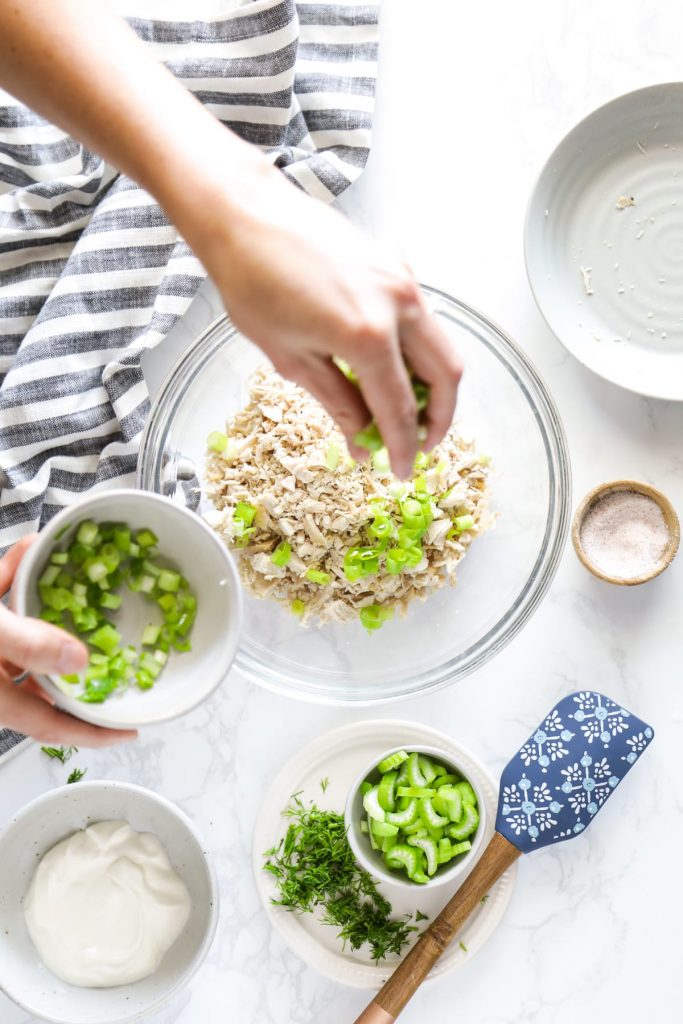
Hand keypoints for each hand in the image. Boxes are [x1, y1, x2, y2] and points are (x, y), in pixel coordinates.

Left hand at [0, 0, 461, 478]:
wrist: (243, 213)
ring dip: (432, 385)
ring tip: (406, 412)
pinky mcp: (396, 266)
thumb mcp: (291, 358)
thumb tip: (362, 442)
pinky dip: (417, 352)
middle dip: (438, 418)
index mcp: (368, 335)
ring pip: (441, 347)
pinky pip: (422, 320)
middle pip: (445, 376)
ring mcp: (403, 280)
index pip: (399, 407)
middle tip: (419, 445)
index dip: (403, 446)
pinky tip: (390, 368)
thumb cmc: (253, 281)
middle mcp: (398, 305)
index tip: (400, 470)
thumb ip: (338, 403)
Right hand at [0, 537, 136, 745]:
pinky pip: (1, 595)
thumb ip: (28, 644)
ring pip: (25, 630)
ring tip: (83, 585)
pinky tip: (32, 548)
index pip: (53, 726)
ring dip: (51, 604)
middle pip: (45, 677)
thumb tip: (79, 659)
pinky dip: (15, 574)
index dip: (94, 733)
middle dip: (80, 657)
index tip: (130, 731)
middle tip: (116, 647)